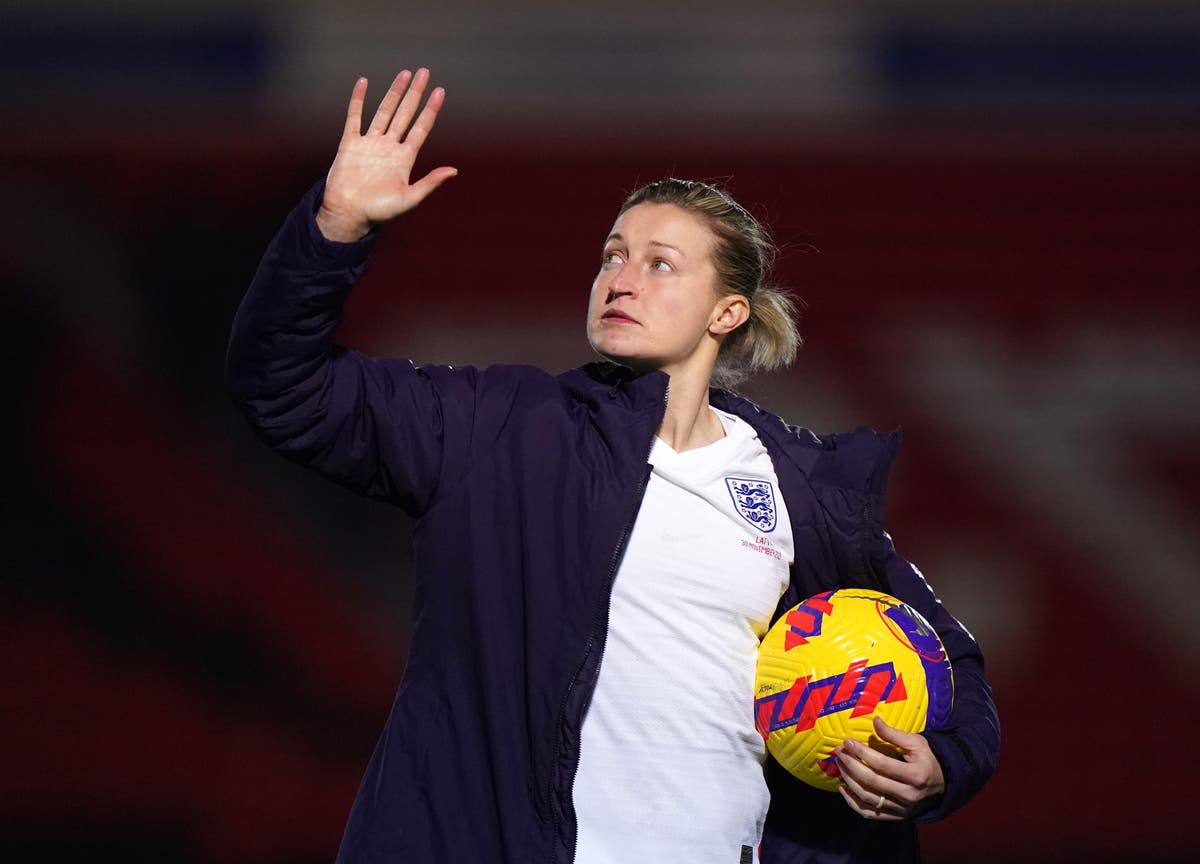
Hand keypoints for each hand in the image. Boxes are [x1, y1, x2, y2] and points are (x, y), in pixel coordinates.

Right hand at [317, 68, 457, 241]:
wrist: (348, 214)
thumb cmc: (380, 211)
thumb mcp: (410, 198)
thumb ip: (430, 183)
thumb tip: (454, 171)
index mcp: (404, 159)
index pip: (421, 128)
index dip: (430, 110)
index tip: (440, 92)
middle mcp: (389, 147)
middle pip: (405, 114)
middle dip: (415, 93)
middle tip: (424, 72)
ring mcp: (370, 143)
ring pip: (384, 111)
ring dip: (394, 92)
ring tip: (405, 73)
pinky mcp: (350, 143)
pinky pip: (354, 117)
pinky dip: (358, 99)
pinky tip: (364, 82)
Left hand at [833, 715, 945, 820]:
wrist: (943, 784)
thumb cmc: (927, 759)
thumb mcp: (916, 743)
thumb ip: (894, 734)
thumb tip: (875, 721)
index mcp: (915, 775)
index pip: (881, 764)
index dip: (861, 752)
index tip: (847, 742)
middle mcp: (908, 795)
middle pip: (871, 781)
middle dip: (850, 765)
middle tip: (839, 752)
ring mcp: (902, 809)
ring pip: (868, 798)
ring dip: (849, 781)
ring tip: (840, 766)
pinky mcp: (896, 816)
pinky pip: (870, 813)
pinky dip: (853, 803)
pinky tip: (843, 789)